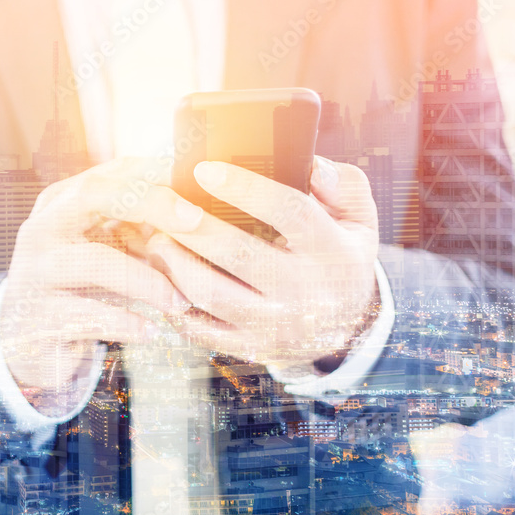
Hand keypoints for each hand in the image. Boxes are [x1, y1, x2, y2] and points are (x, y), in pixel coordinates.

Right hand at [0, 158, 202, 416]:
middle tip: (195, 221)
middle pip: (94, 195)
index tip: (203, 184)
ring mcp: (35, 271)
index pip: (112, 172)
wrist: (29, 338)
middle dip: (150, 202)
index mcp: (62, 202)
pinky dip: (126, 324)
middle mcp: (42, 227)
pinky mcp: (37, 317)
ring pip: (95, 261)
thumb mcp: (109, 248)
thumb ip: (144, 227)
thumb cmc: (83, 285)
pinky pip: (88, 316)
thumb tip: (208, 210)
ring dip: (147, 280)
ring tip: (181, 302)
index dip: (160, 173)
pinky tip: (153, 332)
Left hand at [146, 156, 379, 365]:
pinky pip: (201, 331)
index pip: (288, 211)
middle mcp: (304, 291)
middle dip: (193, 226)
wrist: (347, 329)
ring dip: (175, 263)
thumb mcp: (358, 219)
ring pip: (212, 294)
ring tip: (156, 238)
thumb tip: (314, 167)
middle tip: (164, 204)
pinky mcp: (250, 347)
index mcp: (332, 251)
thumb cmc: (340, 257)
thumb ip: (342, 186)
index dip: (244, 188)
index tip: (203, 169)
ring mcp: (275, 325)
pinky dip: (174, 305)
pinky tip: (160, 278)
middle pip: (238, 253)